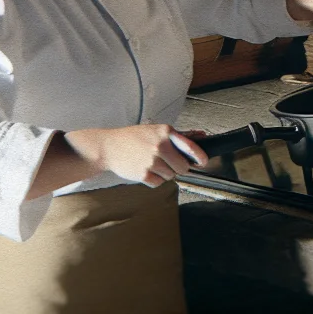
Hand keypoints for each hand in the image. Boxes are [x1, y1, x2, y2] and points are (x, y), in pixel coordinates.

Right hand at [65, 124, 207, 187]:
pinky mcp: (144, 174)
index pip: (190, 146)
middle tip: (169, 163)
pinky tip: (145, 169)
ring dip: (164, 172)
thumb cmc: (133, 137)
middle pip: (183, 167)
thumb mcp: (155, 130)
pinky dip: (154, 179)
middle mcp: (160, 146)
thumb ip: (177, 136)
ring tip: (151, 162)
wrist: (109, 147)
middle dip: (179, 167)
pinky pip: (158, 183)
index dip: (200, 156)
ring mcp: (152, 161)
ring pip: (171, 176)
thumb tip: (201, 137)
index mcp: (165, 132)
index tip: (204, 162)